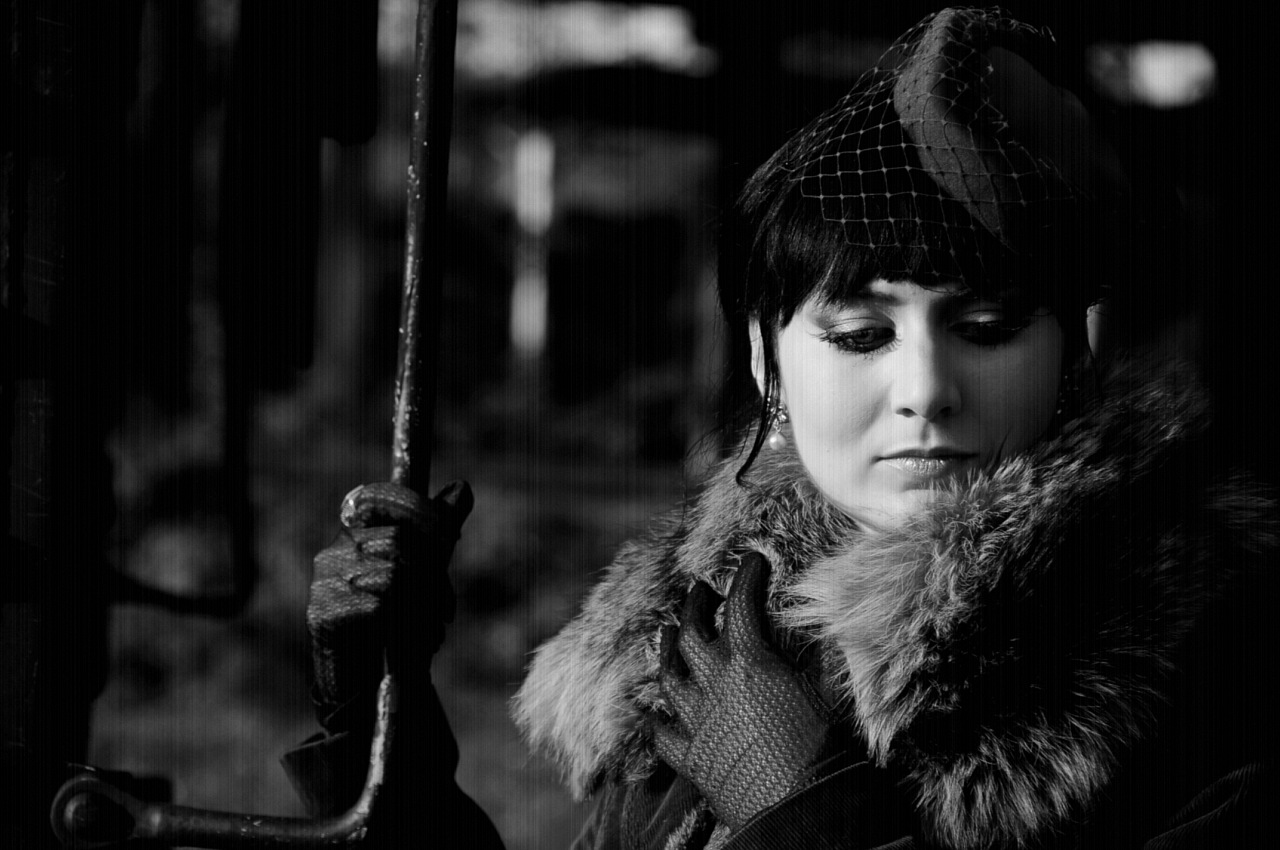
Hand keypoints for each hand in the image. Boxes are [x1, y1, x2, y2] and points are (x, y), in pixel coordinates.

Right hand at [307, 480, 472, 729]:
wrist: (368, 686)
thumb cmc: (397, 625)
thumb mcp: (425, 572)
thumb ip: (439, 530)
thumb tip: (463, 487)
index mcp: (355, 533)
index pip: (378, 496)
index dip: (417, 509)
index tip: (448, 534)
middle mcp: (334, 551)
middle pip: (401, 541)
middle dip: (434, 574)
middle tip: (445, 608)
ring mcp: (324, 580)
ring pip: (395, 574)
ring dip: (424, 606)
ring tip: (428, 630)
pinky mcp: (321, 612)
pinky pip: (380, 605)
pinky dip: (403, 626)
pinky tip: (404, 643)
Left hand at [653, 553, 836, 830]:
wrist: (807, 811)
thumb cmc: (829, 751)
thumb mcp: (831, 691)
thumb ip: (821, 654)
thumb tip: (828, 623)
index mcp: (751, 663)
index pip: (740, 606)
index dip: (746, 577)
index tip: (752, 559)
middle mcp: (716, 686)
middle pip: (692, 633)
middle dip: (694, 605)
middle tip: (698, 588)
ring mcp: (699, 723)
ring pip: (670, 677)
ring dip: (668, 650)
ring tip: (668, 632)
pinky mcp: (693, 760)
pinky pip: (665, 735)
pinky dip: (661, 720)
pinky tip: (660, 714)